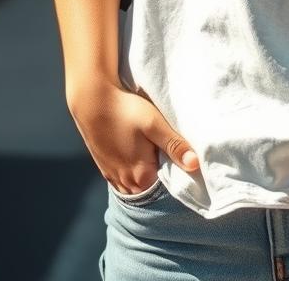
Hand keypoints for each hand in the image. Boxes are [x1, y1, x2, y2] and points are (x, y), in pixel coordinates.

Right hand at [68, 79, 198, 194]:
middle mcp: (127, 184)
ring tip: (153, 154)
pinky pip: (125, 180)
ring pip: (138, 186)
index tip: (184, 160)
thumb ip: (175, 146)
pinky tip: (137, 155)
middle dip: (163, 176)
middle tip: (170, 154)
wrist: (92, 101)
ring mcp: (114, 178)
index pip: (168, 188)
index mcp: (142, 177)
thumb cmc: (125, 110)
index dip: (178, 175)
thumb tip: (196, 164)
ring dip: (146, 175)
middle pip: (153, 188)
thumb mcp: (154, 124)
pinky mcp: (105, 170)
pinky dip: (133, 173)